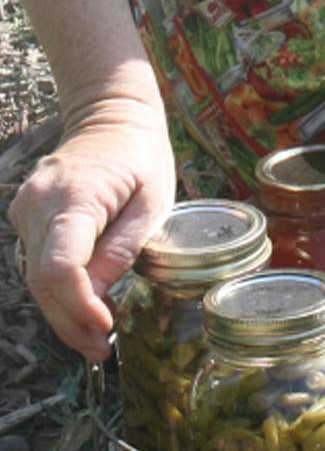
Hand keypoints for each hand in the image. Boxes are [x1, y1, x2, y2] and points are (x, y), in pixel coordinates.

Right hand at [8, 95, 174, 361]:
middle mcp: (38, 204)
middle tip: (102, 351)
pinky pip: (39, 261)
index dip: (78, 306)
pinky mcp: (27, 216)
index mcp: (73, 198)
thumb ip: (123, 247)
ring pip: (35, 276)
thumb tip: (97, 295)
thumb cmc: (142, 158)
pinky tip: (85, 308)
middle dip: (70, 321)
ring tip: (97, 339)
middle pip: (42, 280)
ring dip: (63, 312)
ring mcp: (26, 209)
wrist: (112, 117)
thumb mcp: (152, 203)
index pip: (59, 266)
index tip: (105, 328)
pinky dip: (59, 289)